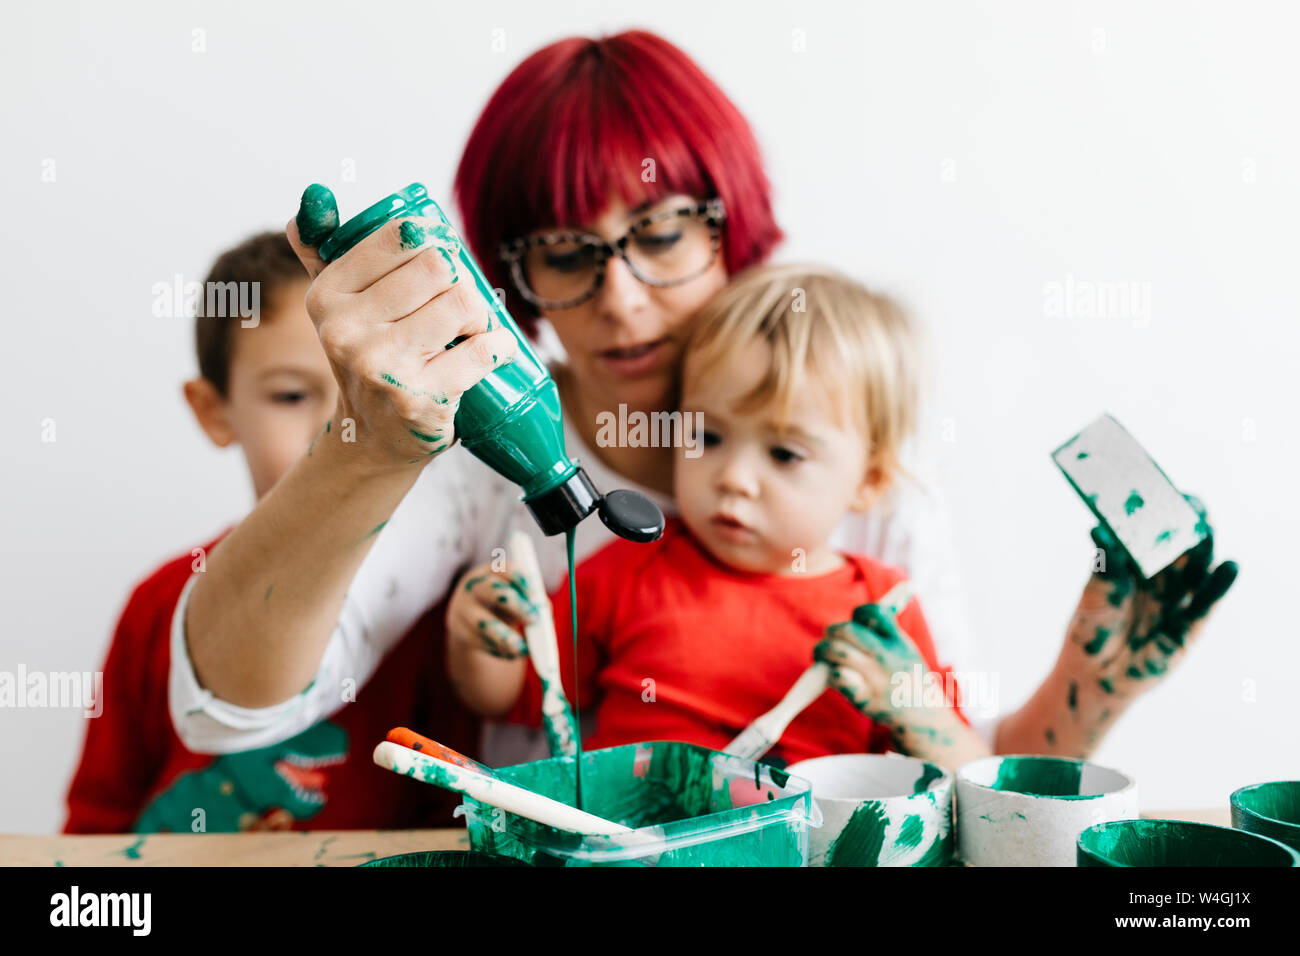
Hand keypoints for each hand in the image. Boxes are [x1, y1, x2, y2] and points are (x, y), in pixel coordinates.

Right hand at [287, 184, 519, 469]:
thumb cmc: (371, 359)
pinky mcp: (419, 399)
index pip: (403, 236)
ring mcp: (380, 367)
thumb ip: (323, 252)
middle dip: (461, 284)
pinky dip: (499, 346)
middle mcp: (345, 330)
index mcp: (327, 295)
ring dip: (481, 317)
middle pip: (438, 267)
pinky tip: (493, 352)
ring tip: (469, 334)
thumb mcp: (339, 307)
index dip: (436, 246)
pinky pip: (482, 351)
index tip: (441, 268)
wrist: (375, 438)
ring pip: (463, 304)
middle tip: (460, 310)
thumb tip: (313, 195)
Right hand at [446, 564, 539, 659]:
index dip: (521, 581)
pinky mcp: (458, 630)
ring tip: (522, 649)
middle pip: (493, 591)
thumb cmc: (502, 605)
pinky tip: (511, 654)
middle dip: (516, 606)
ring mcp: (462, 608)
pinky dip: (498, 650)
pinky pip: (479, 642)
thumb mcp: (516, 597)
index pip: (504, 570)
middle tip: (534, 619)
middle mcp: (473, 586)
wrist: (472, 621)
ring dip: (505, 637)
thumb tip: (544, 610)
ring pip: (482, 623)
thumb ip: (532, 600)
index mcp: (490, 572)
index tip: (535, 596)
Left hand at [816, 602, 923, 724]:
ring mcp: (875, 679)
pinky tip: (832, 674)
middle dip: (834, 631)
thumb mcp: (908, 648)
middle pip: (848, 631)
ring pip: (838, 652)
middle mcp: (886, 658)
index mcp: (898, 642)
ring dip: (823, 650)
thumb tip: (906, 585)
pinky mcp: (864, 699)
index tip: (856, 620)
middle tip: (830, 637)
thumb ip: (893, 624)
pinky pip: (838, 678)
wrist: (924, 719)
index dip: (859, 613)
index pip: (873, 612)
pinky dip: (831, 674)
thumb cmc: (909, 678)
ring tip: (822, 653)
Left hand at [1060, 495, 1237, 706]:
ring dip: (1203, 547)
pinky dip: (1219, 583)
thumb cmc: (1091, 630)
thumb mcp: (1094, 596)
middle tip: (1188, 504)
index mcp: (1134, 563)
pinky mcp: (1190, 624)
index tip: (1162, 487)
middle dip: (1186, 523)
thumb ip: (1105, 566)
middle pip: (1182, 542)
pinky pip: (1207, 601)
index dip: (1160, 509)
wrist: (1096, 676)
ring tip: (1204, 529)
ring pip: (1198, 566)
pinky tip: (1229, 566)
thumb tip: (1099, 530)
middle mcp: (1160, 576)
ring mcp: (1178, 598)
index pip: (1152, 529)